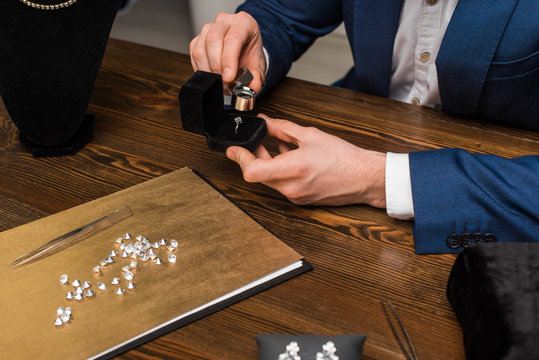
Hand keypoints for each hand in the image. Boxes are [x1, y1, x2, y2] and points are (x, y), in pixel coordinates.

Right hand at [190, 11, 265, 91]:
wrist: (244, 52)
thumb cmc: (250, 54)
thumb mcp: (258, 67)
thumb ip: (257, 78)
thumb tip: (253, 87)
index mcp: (243, 23)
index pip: (233, 39)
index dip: (229, 60)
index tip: (228, 77)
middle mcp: (224, 22)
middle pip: (213, 41)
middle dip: (217, 67)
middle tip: (224, 83)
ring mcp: (208, 29)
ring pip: (200, 49)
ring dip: (208, 71)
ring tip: (220, 82)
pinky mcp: (197, 39)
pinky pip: (194, 55)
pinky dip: (201, 70)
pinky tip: (211, 76)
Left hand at [226, 114, 386, 207]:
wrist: (364, 178)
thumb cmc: (344, 157)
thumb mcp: (311, 135)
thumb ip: (282, 128)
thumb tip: (265, 122)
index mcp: (293, 169)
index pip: (253, 171)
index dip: (240, 158)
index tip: (234, 149)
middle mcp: (291, 188)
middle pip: (258, 174)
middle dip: (254, 156)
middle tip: (257, 141)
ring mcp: (295, 197)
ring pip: (269, 180)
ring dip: (268, 163)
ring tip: (280, 146)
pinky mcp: (300, 201)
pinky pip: (281, 185)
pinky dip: (280, 171)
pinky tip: (291, 158)